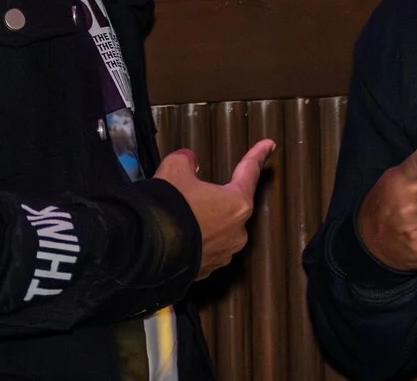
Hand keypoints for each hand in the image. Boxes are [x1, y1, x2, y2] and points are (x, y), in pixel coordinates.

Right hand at [153, 139, 272, 278]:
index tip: (270, 145)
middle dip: (215, 197)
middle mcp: (236, 232)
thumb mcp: (176, 168)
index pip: (249, 172)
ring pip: (218, 230)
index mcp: (237, 203)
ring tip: (179, 216)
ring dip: (204, 221)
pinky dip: (194, 240)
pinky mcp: (206, 271)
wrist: (147, 251)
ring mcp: (222, 255)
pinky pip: (204, 248)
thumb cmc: (169, 208)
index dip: (258, 154)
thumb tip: (189, 162)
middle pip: (231, 206)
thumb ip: (187, 161)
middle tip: (191, 192)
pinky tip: (177, 235)